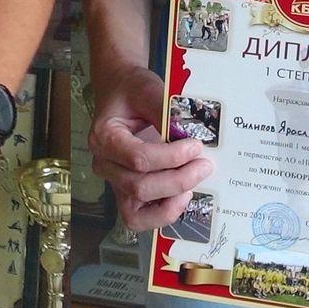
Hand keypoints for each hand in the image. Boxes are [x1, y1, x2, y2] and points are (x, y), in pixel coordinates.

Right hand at [88, 62, 212, 230]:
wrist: (121, 92)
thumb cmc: (132, 90)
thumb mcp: (148, 90)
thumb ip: (166, 112)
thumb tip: (190, 135)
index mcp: (104, 137)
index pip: (138, 158)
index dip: (171, 157)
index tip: (196, 146)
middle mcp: (104, 164)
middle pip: (138, 187)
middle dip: (177, 180)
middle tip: (204, 165)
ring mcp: (114, 182)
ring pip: (136, 211)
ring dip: (170, 202)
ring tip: (194, 185)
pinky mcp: (126, 192)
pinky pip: (140, 217)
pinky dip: (162, 213)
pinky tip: (183, 196)